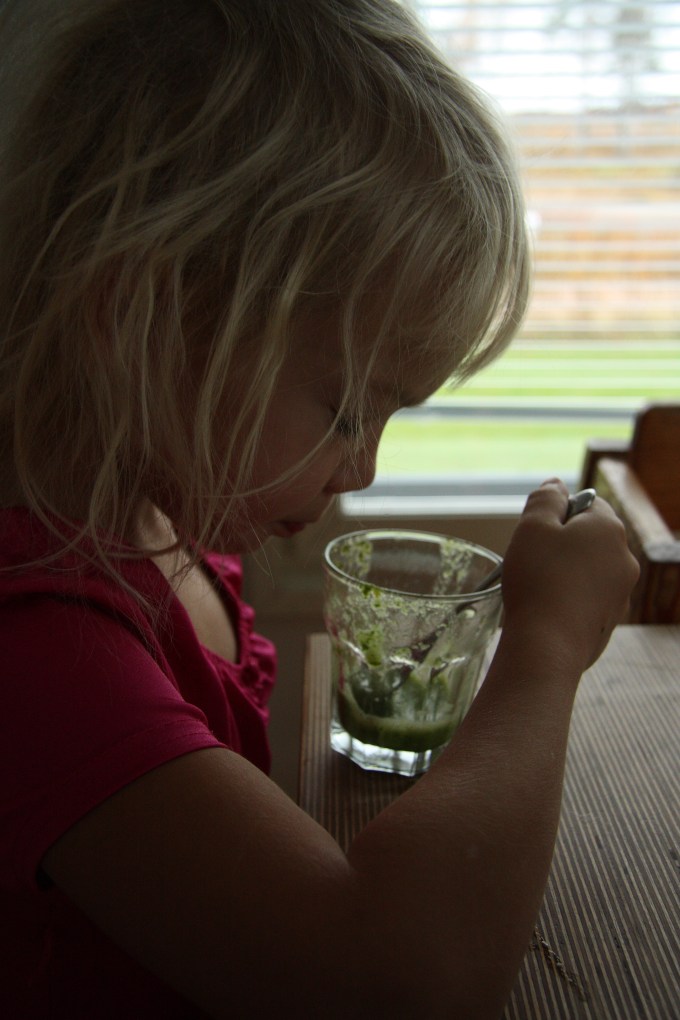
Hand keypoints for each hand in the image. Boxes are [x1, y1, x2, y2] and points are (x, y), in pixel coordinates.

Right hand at [501, 479, 639, 671]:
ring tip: (537, 588)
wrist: (548, 647)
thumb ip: (545, 498)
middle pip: (588, 538)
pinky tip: (547, 610)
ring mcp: (621, 593)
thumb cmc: (538, 580)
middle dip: (560, 544)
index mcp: (609, 529)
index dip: (556, 513)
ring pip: (588, 570)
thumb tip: (556, 484)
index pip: (586, 503)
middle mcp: (625, 559)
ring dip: (565, 572)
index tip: (536, 533)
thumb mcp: (532, 526)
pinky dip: (569, 599)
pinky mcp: (610, 621)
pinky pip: (587, 599)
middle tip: (532, 560)